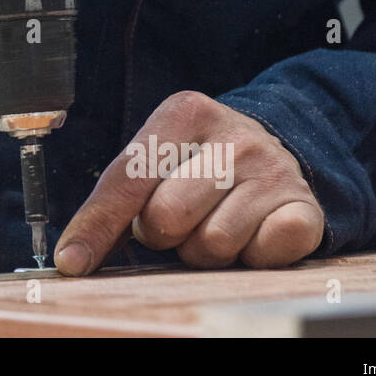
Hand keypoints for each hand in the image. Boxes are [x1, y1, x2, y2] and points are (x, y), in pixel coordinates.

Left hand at [55, 91, 324, 272]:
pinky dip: (249, 257)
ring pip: (211, 244)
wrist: (278, 147)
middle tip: (178, 219)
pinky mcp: (304, 206)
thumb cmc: (200, 161)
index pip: (127, 178)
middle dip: (162, 234)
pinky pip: (260, 255)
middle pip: (165, 218)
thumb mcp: (157, 158)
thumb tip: (73, 257)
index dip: (96, 225)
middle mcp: (233, 135)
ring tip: (215, 221)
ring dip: (204, 249)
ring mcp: (273, 169)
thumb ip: (116, 199)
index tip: (71, 262)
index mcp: (184, 113)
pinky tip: (251, 232)